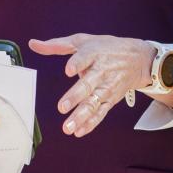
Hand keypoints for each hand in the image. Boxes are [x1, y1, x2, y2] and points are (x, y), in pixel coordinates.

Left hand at [29, 34, 155, 137]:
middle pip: (88, 84)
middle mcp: (102, 70)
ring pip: (94, 102)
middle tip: (62, 107)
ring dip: (81, 116)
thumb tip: (33, 44)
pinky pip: (101, 112)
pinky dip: (91, 123)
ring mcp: (107, 86)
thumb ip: (57, 45)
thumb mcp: (83, 41)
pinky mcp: (111, 99)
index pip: (85, 57)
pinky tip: (80, 131)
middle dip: (76, 96)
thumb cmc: (108, 48)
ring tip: (68, 127)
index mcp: (94, 53)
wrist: (139, 59)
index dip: (77, 64)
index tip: (68, 70)